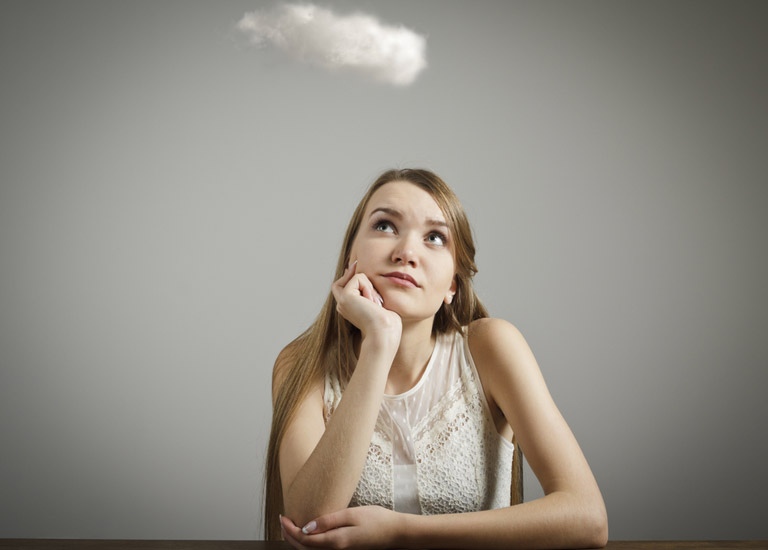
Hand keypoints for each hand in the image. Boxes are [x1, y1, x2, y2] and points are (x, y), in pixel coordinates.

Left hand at [280, 506, 405, 549]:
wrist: (396, 533)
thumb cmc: (377, 520)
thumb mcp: (351, 515)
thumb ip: (328, 521)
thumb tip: (306, 528)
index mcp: (335, 542)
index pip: (304, 540)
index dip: (290, 530)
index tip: (283, 517)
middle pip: (304, 549)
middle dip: (290, 536)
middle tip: (282, 520)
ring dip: (298, 541)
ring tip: (290, 526)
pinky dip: (309, 543)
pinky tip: (308, 532)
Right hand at [331, 262, 401, 343]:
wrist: (384, 332)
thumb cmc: (386, 323)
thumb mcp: (377, 305)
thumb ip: (370, 293)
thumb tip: (367, 279)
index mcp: (349, 309)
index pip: (342, 287)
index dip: (347, 276)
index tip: (355, 266)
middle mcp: (342, 306)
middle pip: (340, 282)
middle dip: (355, 276)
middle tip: (368, 287)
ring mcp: (342, 301)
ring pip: (355, 277)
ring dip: (370, 286)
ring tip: (375, 303)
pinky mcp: (346, 296)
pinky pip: (358, 278)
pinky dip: (369, 286)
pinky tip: (372, 301)